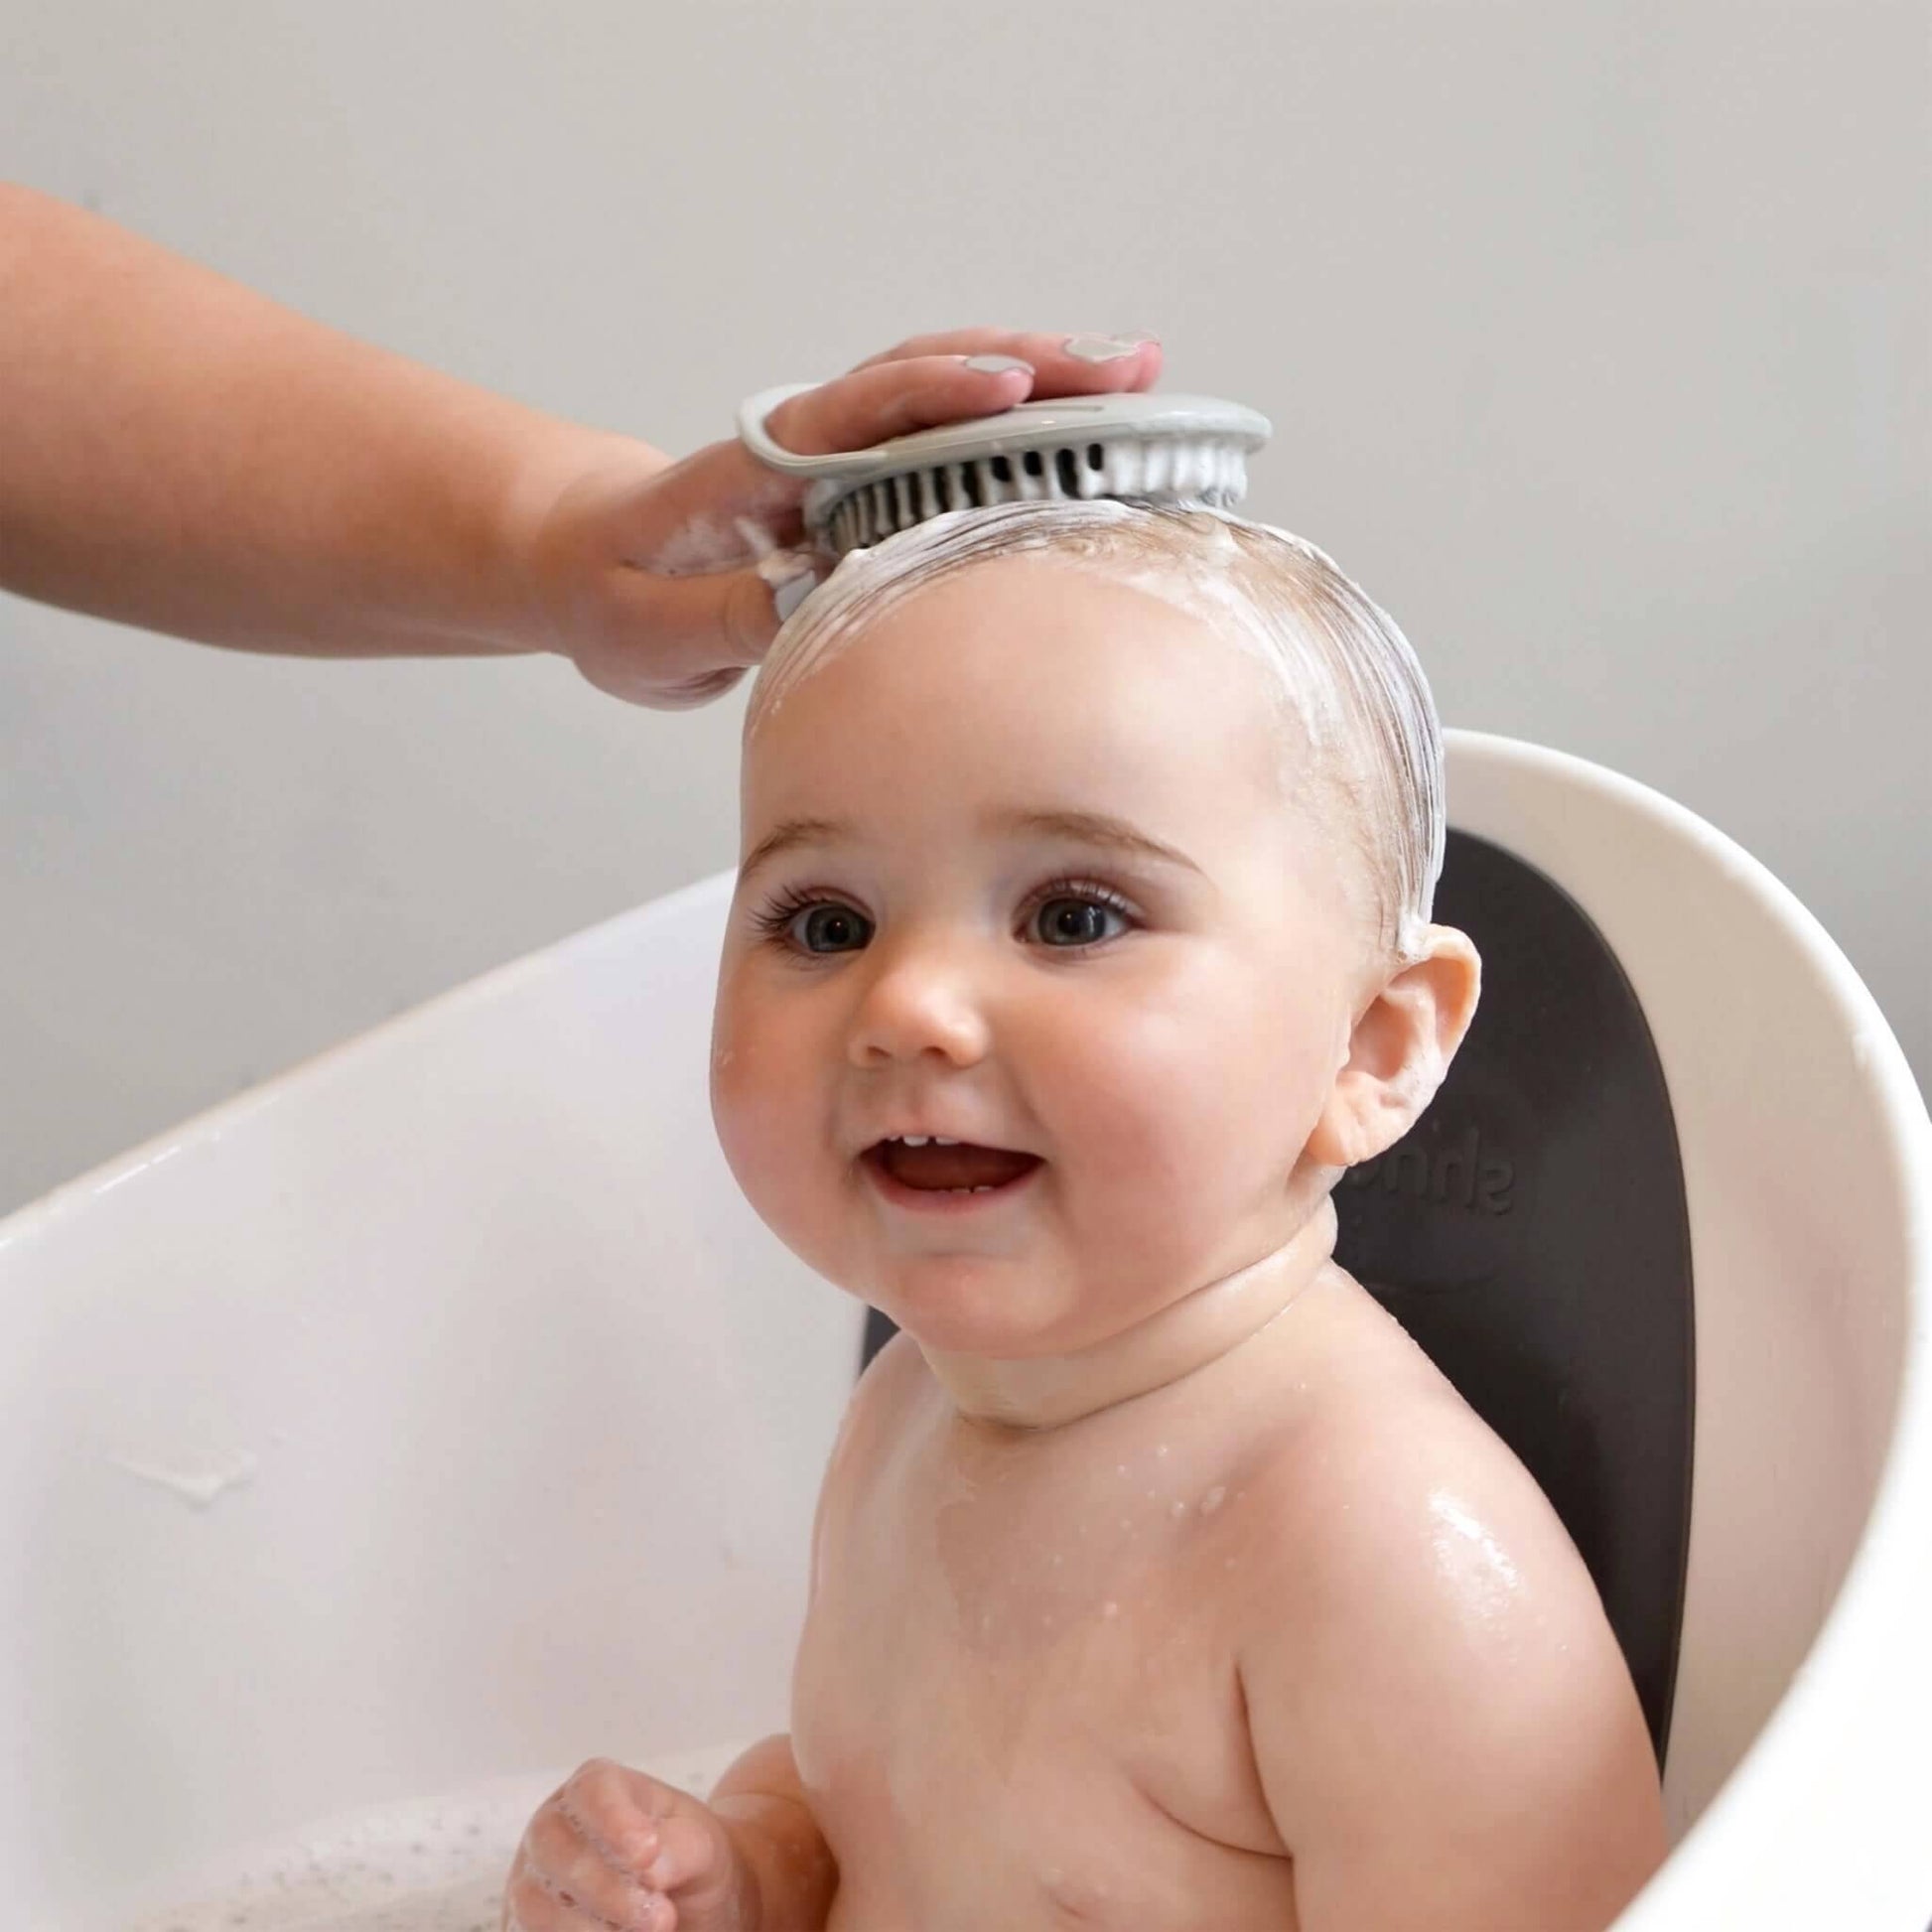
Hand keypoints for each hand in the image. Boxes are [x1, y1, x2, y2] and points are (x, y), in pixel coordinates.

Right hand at [502, 1756, 752, 1931]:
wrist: (681, 1899)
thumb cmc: (683, 1858)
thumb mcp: (700, 1844)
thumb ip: (679, 1847)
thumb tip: (650, 1870)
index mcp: (597, 1787)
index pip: (591, 1790)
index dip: (614, 1819)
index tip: (648, 1852)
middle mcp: (555, 1825)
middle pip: (554, 1846)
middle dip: (606, 1888)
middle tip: (660, 1917)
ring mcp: (534, 1874)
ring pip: (533, 1900)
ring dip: (588, 1926)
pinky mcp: (528, 1919)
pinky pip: (532, 1931)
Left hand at [519, 329, 1161, 708]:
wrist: (591, 567)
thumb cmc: (613, 597)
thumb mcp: (645, 632)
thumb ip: (722, 617)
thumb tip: (809, 598)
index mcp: (754, 467)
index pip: (856, 414)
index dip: (935, 397)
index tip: (1011, 389)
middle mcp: (809, 442)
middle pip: (928, 380)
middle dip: (1031, 368)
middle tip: (1128, 370)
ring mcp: (844, 455)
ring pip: (952, 397)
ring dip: (1044, 381)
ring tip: (1137, 377)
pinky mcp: (867, 483)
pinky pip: (953, 440)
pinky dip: (1023, 425)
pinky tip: (1093, 429)